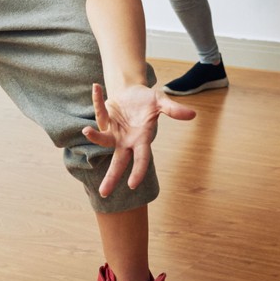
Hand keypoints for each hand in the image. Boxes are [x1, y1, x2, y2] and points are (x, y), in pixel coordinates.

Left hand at [81, 82, 195, 197]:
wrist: (132, 92)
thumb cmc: (148, 100)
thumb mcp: (162, 102)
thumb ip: (174, 110)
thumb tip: (193, 114)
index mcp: (141, 139)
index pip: (141, 159)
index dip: (138, 171)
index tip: (132, 184)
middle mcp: (126, 140)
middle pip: (118, 162)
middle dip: (111, 177)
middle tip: (104, 193)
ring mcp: (113, 132)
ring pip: (103, 141)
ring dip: (95, 137)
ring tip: (86, 131)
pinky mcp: (104, 120)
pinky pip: (99, 112)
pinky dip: (97, 100)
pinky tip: (96, 87)